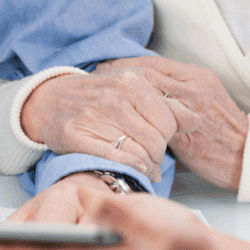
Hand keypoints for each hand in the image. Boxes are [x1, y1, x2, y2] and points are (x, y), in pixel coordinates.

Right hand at [21, 69, 199, 181]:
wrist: (51, 100)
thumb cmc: (99, 96)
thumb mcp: (134, 89)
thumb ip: (167, 103)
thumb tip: (197, 118)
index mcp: (132, 82)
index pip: (168, 120)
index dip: (169, 136)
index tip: (163, 140)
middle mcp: (115, 97)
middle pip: (156, 140)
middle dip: (158, 155)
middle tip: (154, 158)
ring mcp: (95, 116)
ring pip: (139, 153)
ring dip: (147, 166)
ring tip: (145, 166)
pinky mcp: (77, 136)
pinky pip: (115, 160)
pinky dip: (129, 168)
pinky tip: (133, 167)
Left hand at [96, 58, 247, 189]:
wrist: (247, 157)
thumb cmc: (224, 135)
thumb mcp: (204, 105)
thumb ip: (180, 96)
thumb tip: (149, 95)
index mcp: (199, 78)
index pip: (157, 63)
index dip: (131, 63)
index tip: (111, 65)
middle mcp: (194, 87)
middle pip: (149, 72)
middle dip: (121, 72)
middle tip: (100, 74)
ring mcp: (190, 108)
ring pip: (149, 91)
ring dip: (123, 92)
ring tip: (104, 93)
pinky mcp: (186, 131)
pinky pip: (154, 119)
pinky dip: (134, 116)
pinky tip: (119, 120)